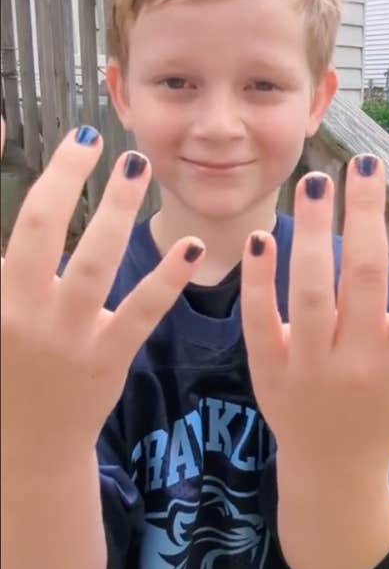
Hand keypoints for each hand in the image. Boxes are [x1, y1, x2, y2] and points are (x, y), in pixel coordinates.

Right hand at [1, 121, 201, 459]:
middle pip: (39, 229)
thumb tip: (4, 189)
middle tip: (92, 140)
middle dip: (65, 178)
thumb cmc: (3, 368)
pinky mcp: (103, 360)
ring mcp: (61, 337)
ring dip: (118, 209)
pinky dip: (167, 276)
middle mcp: (14, 311)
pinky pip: (140, 310)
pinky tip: (190, 245)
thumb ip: (2, 262)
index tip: (4, 119)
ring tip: (137, 167)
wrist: (21, 449)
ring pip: (93, 261)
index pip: (4, 223)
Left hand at [239, 156, 388, 470]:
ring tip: (317, 180)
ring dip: (314, 233)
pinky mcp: (268, 369)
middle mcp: (360, 364)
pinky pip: (262, 318)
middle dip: (367, 218)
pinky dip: (261, 278)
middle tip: (368, 163)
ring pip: (311, 292)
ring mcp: (310, 367)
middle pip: (364, 280)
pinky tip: (264, 235)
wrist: (330, 471)